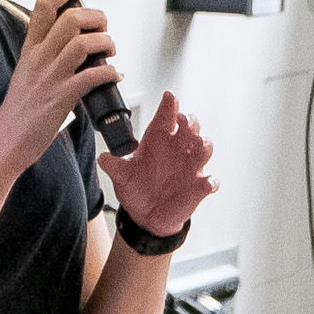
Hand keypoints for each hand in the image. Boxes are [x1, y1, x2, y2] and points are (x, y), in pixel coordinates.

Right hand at [0, 0, 128, 167]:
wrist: (6, 142)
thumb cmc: (19, 112)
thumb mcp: (26, 73)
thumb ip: (45, 56)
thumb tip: (75, 45)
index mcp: (30, 50)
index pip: (44, 5)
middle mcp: (39, 59)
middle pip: (71, 18)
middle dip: (96, 18)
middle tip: (103, 29)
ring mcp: (50, 77)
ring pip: (84, 43)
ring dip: (106, 43)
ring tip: (110, 52)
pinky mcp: (61, 98)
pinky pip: (92, 75)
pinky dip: (110, 72)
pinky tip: (114, 76)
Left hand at [107, 94, 217, 240]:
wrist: (144, 215)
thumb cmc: (137, 187)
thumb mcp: (122, 175)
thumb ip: (114, 165)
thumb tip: (103, 157)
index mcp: (159, 140)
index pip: (166, 117)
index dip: (170, 106)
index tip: (169, 97)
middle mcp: (177, 149)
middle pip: (190, 128)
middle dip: (190, 121)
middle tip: (183, 120)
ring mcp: (190, 167)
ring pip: (204, 149)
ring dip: (204, 144)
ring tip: (199, 142)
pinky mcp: (197, 187)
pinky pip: (210, 182)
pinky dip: (211, 182)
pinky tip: (207, 183)